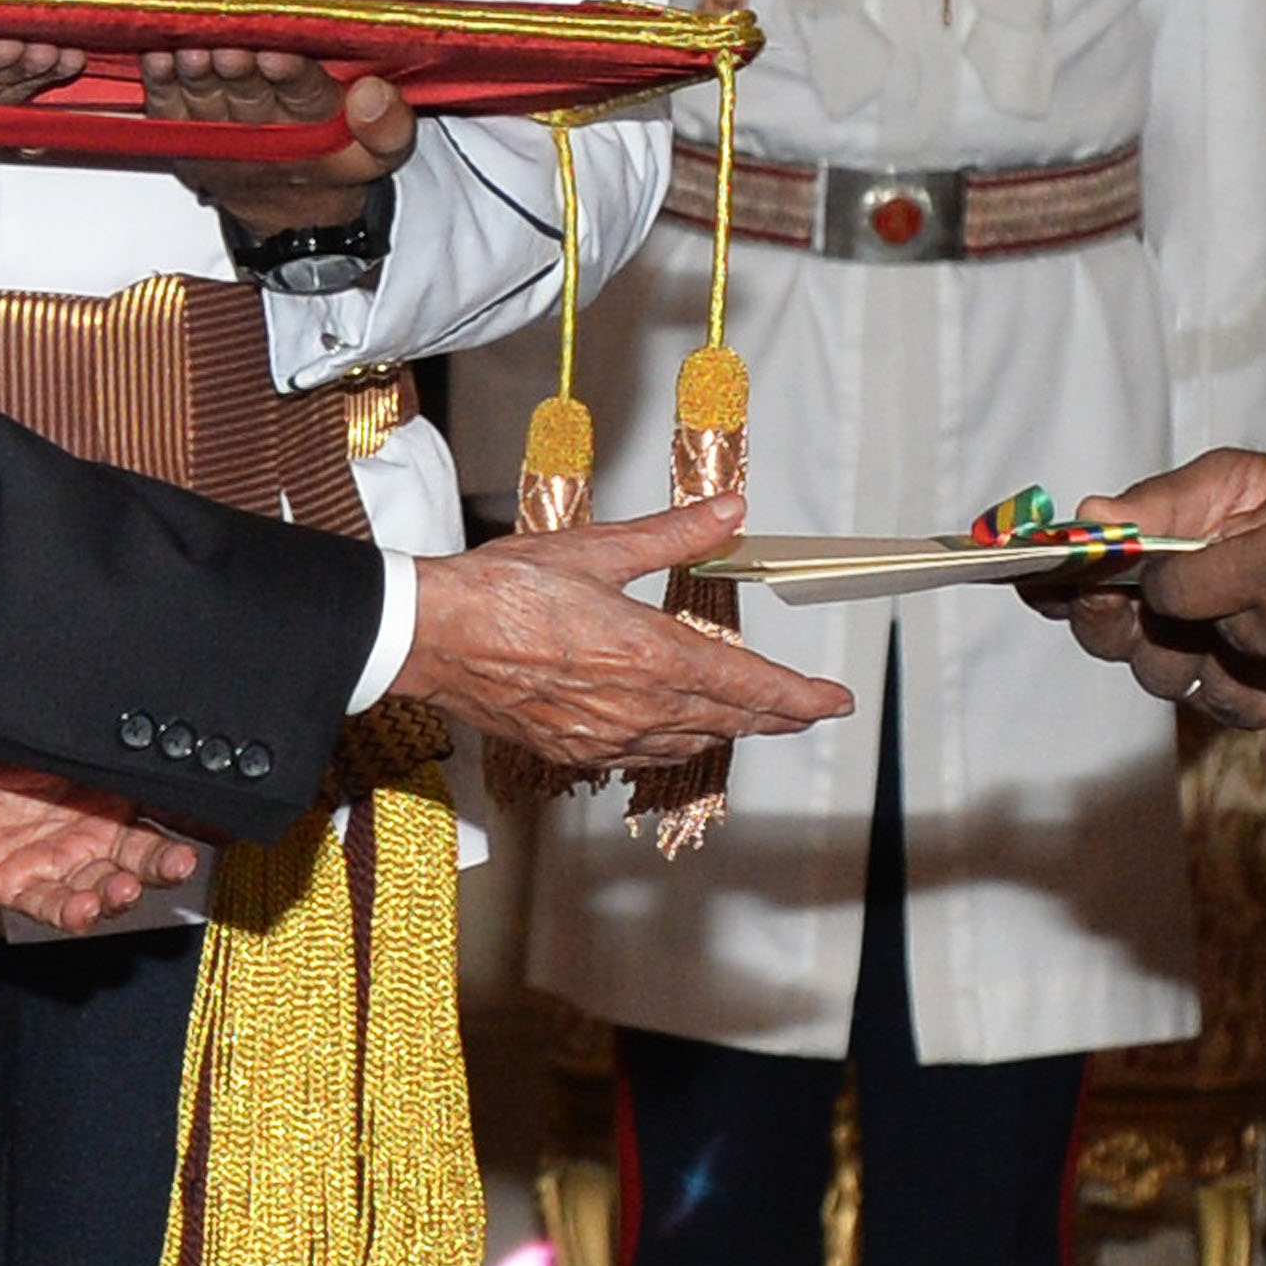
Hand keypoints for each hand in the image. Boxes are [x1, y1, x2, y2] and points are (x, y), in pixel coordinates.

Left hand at [0, 752, 203, 933]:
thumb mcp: (55, 732)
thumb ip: (104, 742)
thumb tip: (158, 725)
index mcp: (109, 792)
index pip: (162, 812)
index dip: (192, 823)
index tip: (220, 827)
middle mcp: (89, 831)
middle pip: (142, 858)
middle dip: (164, 866)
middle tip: (178, 863)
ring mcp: (54, 861)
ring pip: (101, 889)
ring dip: (118, 895)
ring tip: (124, 888)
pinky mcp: (15, 885)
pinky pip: (49, 906)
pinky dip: (70, 912)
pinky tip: (85, 909)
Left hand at [144, 53, 416, 234]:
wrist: (290, 213)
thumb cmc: (332, 164)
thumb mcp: (379, 157)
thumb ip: (388, 128)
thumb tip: (373, 93)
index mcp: (316, 129)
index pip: (306, 97)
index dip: (292, 77)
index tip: (279, 57)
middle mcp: (263, 131)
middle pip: (249, 93)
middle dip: (238, 69)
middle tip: (229, 49)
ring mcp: (218, 135)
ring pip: (206, 100)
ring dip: (196, 76)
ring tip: (191, 54)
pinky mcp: (185, 137)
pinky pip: (167, 111)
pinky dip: (159, 87)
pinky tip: (156, 60)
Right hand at [395, 495, 855, 770]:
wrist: (431, 637)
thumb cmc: (505, 588)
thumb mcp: (597, 549)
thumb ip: (674, 536)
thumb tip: (730, 511)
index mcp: (652, 655)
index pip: (749, 686)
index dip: (799, 697)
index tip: (834, 700)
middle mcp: (638, 706)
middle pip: (729, 721)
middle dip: (777, 716)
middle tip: (810, 709)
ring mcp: (604, 736)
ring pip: (689, 740)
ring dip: (728, 728)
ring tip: (753, 716)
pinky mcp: (572, 749)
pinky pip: (644, 754)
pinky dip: (675, 740)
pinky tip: (674, 729)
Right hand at [1030, 451, 1265, 730]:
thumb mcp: (1229, 484)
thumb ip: (1162, 505)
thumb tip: (1090, 515)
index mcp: (1154, 558)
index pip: (1084, 575)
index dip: (1053, 581)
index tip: (1035, 579)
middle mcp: (1174, 612)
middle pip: (1108, 635)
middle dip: (1108, 621)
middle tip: (1117, 599)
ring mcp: (1214, 656)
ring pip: (1161, 675)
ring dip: (1176, 650)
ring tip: (1210, 621)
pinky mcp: (1261, 694)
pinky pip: (1226, 707)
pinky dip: (1239, 685)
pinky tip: (1261, 661)